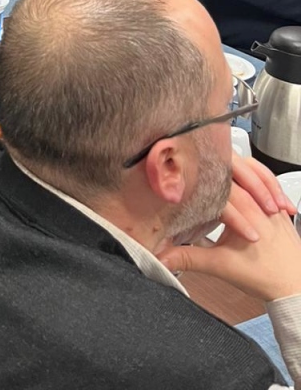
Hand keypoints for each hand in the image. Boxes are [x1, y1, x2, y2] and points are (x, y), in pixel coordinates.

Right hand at [158, 157, 300, 302]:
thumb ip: (188, 258)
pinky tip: (243, 179)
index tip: (186, 186)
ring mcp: (271, 202)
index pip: (220, 187)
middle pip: (236, 171)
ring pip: (254, 170)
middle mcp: (260, 202)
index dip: (200, 182)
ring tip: (219, 166)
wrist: (294, 287)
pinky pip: (267, 180)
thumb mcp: (220, 266)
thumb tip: (161, 256)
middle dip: (214, 166)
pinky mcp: (278, 208)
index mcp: (247, 211)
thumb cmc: (265, 277)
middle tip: (195, 162)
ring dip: (235, 167)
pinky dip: (253, 175)